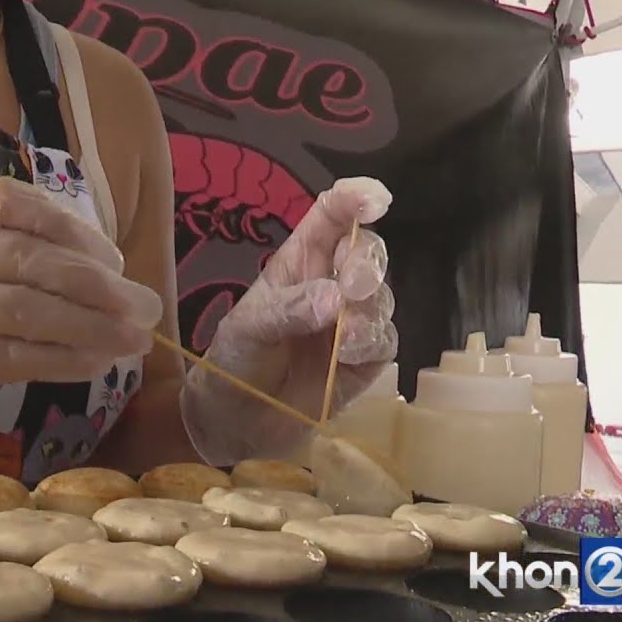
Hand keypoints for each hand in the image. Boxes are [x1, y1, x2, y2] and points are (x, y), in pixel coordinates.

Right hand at [0, 178, 162, 490]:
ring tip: (132, 340)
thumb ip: (35, 278)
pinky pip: (6, 357)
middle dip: (92, 283)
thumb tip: (127, 292)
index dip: (66, 225)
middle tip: (144, 308)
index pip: (5, 202)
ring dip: (86, 324)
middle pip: (18, 257)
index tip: (114, 261)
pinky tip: (94, 364)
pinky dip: (59, 359)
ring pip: (16, 308)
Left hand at [181, 177, 397, 464]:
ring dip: (368, 312)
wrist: (237, 423)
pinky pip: (385, 340)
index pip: (333, 214)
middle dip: (367, 263)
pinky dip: (371, 343)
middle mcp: (332, 283)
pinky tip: (347, 355)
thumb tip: (336, 299)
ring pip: (382, 297)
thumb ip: (287, 310)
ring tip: (341, 338)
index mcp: (300, 261)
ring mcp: (353, 321)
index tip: (374, 201)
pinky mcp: (367, 359)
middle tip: (352, 287)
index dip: (356, 198)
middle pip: (368, 252)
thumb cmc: (235, 361)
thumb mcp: (247, 329)